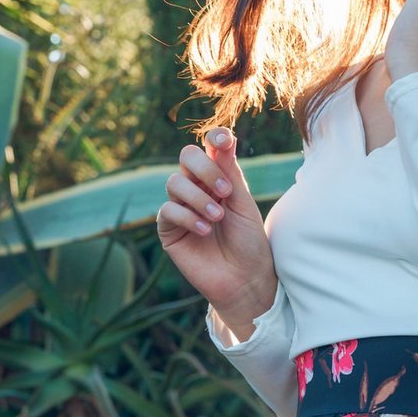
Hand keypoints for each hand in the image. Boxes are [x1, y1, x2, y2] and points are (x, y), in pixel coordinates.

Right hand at [157, 128, 276, 317]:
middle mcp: (197, 188)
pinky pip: (167, 210)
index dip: (214, 137)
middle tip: (225, 190)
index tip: (224, 141)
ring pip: (174, 182)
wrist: (245, 279)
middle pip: (187, 156)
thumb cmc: (249, 242)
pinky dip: (188, 217)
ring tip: (218, 217)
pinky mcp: (169, 230)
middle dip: (204, 168)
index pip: (209, 148)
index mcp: (218, 178)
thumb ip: (230, 172)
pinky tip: (205, 231)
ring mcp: (181, 207)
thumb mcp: (244, 203)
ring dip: (198, 198)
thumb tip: (223, 139)